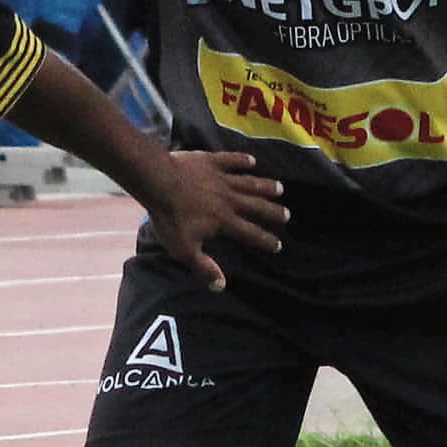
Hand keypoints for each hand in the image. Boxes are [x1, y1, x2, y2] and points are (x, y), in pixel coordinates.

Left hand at [131, 146, 282, 291]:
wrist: (159, 182)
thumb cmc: (170, 217)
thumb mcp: (184, 249)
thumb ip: (204, 267)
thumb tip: (221, 287)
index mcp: (224, 221)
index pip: (250, 233)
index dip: (265, 240)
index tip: (278, 245)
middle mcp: (229, 199)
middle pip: (255, 206)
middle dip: (272, 212)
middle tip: (287, 215)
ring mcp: (221, 179)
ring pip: (248, 183)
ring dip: (264, 186)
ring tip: (279, 188)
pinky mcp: (211, 162)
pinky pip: (231, 160)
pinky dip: (242, 160)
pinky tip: (252, 160)